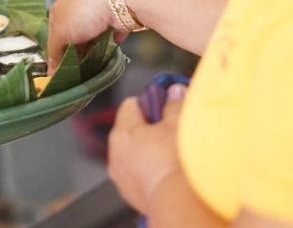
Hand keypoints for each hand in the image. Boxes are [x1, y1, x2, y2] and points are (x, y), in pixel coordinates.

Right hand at [47, 0, 127, 68]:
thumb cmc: (84, 11)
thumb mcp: (61, 33)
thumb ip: (54, 52)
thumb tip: (51, 70)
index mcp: (59, 10)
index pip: (53, 37)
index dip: (56, 55)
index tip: (58, 74)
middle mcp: (76, 11)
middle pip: (72, 39)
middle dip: (73, 56)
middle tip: (74, 77)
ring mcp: (96, 16)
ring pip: (89, 40)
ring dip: (89, 54)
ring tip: (88, 72)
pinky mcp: (114, 21)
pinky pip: (107, 39)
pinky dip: (105, 48)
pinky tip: (104, 60)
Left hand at [108, 84, 186, 211]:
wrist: (177, 201)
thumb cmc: (174, 161)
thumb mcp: (177, 124)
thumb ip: (174, 104)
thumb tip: (173, 91)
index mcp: (122, 131)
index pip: (131, 104)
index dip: (150, 103)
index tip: (165, 107)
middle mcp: (115, 153)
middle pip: (131, 129)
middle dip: (151, 128)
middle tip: (172, 131)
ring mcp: (121, 175)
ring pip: (134, 153)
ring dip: (150, 151)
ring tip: (171, 154)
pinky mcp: (130, 193)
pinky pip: (138, 173)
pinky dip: (149, 171)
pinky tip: (166, 172)